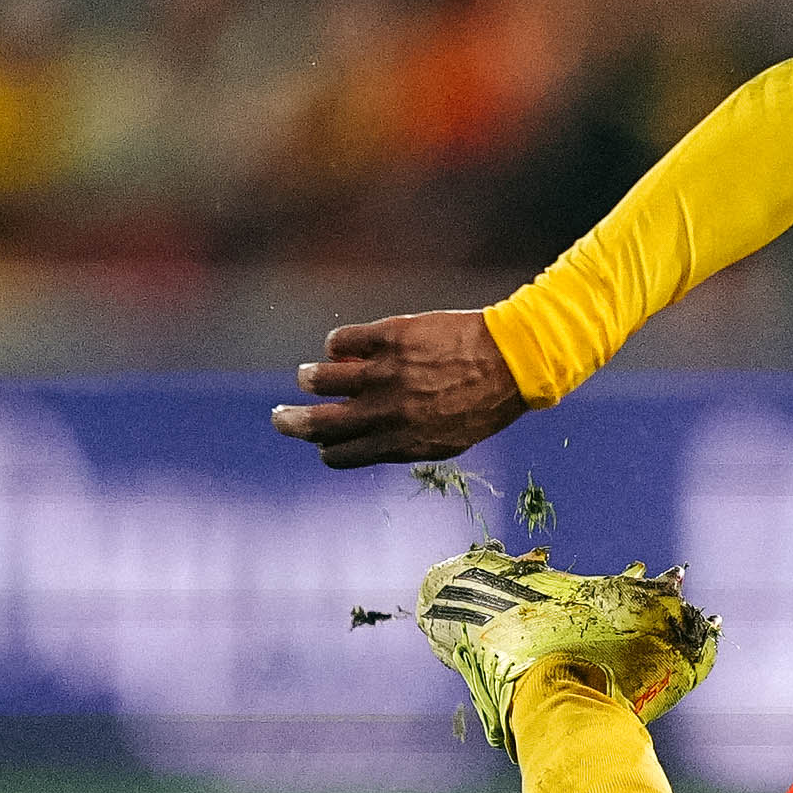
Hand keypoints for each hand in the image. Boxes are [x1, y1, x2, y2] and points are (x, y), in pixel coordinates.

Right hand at [270, 309, 531, 466]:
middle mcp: (386, 411)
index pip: (339, 455)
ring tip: (310, 375)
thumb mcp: (446, 439)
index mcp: (399, 442)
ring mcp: (385, 372)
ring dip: (310, 378)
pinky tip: (344, 347)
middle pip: (316, 422)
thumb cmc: (484, 403)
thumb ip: (404, 442)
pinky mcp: (388, 336)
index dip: (326, 449)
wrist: (514, 360)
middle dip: (289, 422)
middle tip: (279, 416)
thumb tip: (367, 441)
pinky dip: (336, 346)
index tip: (323, 441)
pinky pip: (339, 341)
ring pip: (319, 378)